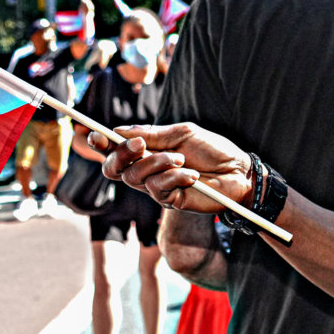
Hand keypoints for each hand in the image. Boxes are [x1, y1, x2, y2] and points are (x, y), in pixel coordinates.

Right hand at [95, 122, 253, 214]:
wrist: (238, 171)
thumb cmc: (213, 150)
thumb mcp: (182, 134)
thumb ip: (152, 134)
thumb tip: (120, 131)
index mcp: (148, 152)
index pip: (116, 151)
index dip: (101, 144)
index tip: (94, 135)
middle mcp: (148, 171)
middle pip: (115, 169)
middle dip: (122, 154)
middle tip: (140, 144)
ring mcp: (157, 188)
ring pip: (136, 177)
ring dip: (158, 163)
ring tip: (182, 159)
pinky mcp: (170, 202)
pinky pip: (158, 189)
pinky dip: (175, 177)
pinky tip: (193, 175)